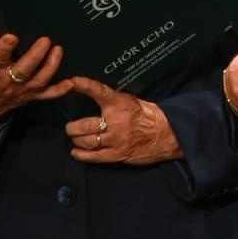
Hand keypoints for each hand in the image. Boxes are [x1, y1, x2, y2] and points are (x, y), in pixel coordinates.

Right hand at [0, 25, 71, 126]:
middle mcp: (8, 80)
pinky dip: (58, 91)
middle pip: (24, 69)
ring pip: (39, 80)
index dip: (5, 48)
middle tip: (46, 41)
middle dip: (36, 55)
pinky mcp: (30, 95)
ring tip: (58, 50)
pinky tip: (70, 83)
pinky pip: (46, 95)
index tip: (12, 37)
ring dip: (51, 66)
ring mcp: (22, 89)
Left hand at [64, 77, 180, 164]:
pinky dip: (82, 155)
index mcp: (120, 104)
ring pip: (86, 141)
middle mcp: (116, 122)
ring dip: (77, 140)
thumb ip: (113, 101)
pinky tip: (76, 152)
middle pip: (84, 125)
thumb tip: (92, 97)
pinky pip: (94, 157)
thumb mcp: (132, 101)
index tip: (71, 81)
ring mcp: (116, 140)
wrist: (168, 134)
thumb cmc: (149, 116)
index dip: (84, 85)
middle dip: (72, 127)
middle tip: (70, 127)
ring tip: (75, 137)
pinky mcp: (118, 155)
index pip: (99, 92)